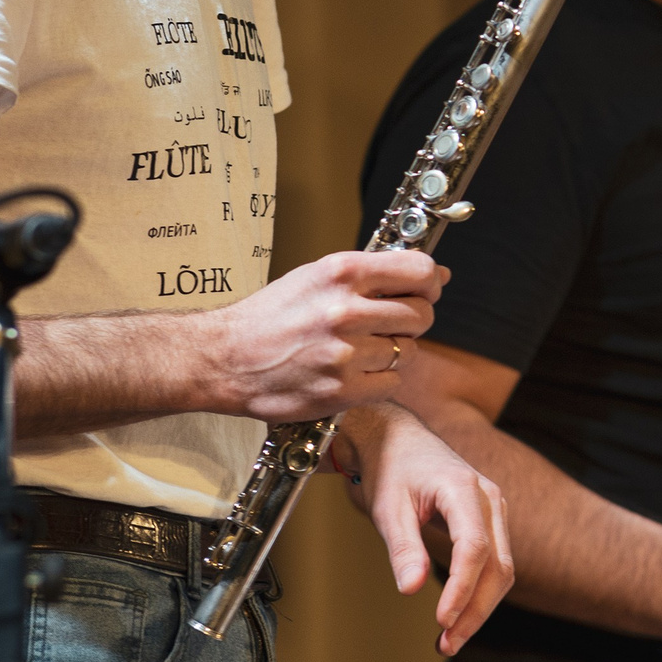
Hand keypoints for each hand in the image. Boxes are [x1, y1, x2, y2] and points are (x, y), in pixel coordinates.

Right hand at [209, 250, 448, 421]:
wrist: (225, 358)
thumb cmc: (271, 316)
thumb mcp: (317, 276)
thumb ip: (375, 274)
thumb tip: (437, 274)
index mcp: (341, 273)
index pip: (419, 270)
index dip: (431, 281)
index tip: (427, 289)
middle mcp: (345, 311)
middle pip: (421, 315)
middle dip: (413, 320)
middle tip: (388, 324)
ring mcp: (344, 353)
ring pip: (408, 351)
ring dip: (392, 352)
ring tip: (359, 349)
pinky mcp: (341, 390)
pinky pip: (392, 383)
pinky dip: (380, 380)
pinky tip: (354, 372)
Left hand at [334, 404, 513, 654]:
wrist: (395, 437)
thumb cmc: (389, 467)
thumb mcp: (387, 508)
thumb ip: (403, 548)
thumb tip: (412, 589)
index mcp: (463, 488)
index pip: (474, 548)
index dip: (461, 588)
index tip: (441, 620)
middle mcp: (488, 498)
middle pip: (498, 566)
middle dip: (475, 610)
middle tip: (446, 644)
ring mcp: (493, 510)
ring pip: (502, 569)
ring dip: (479, 607)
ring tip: (449, 639)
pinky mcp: (488, 521)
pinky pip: (494, 563)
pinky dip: (478, 592)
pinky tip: (457, 615)